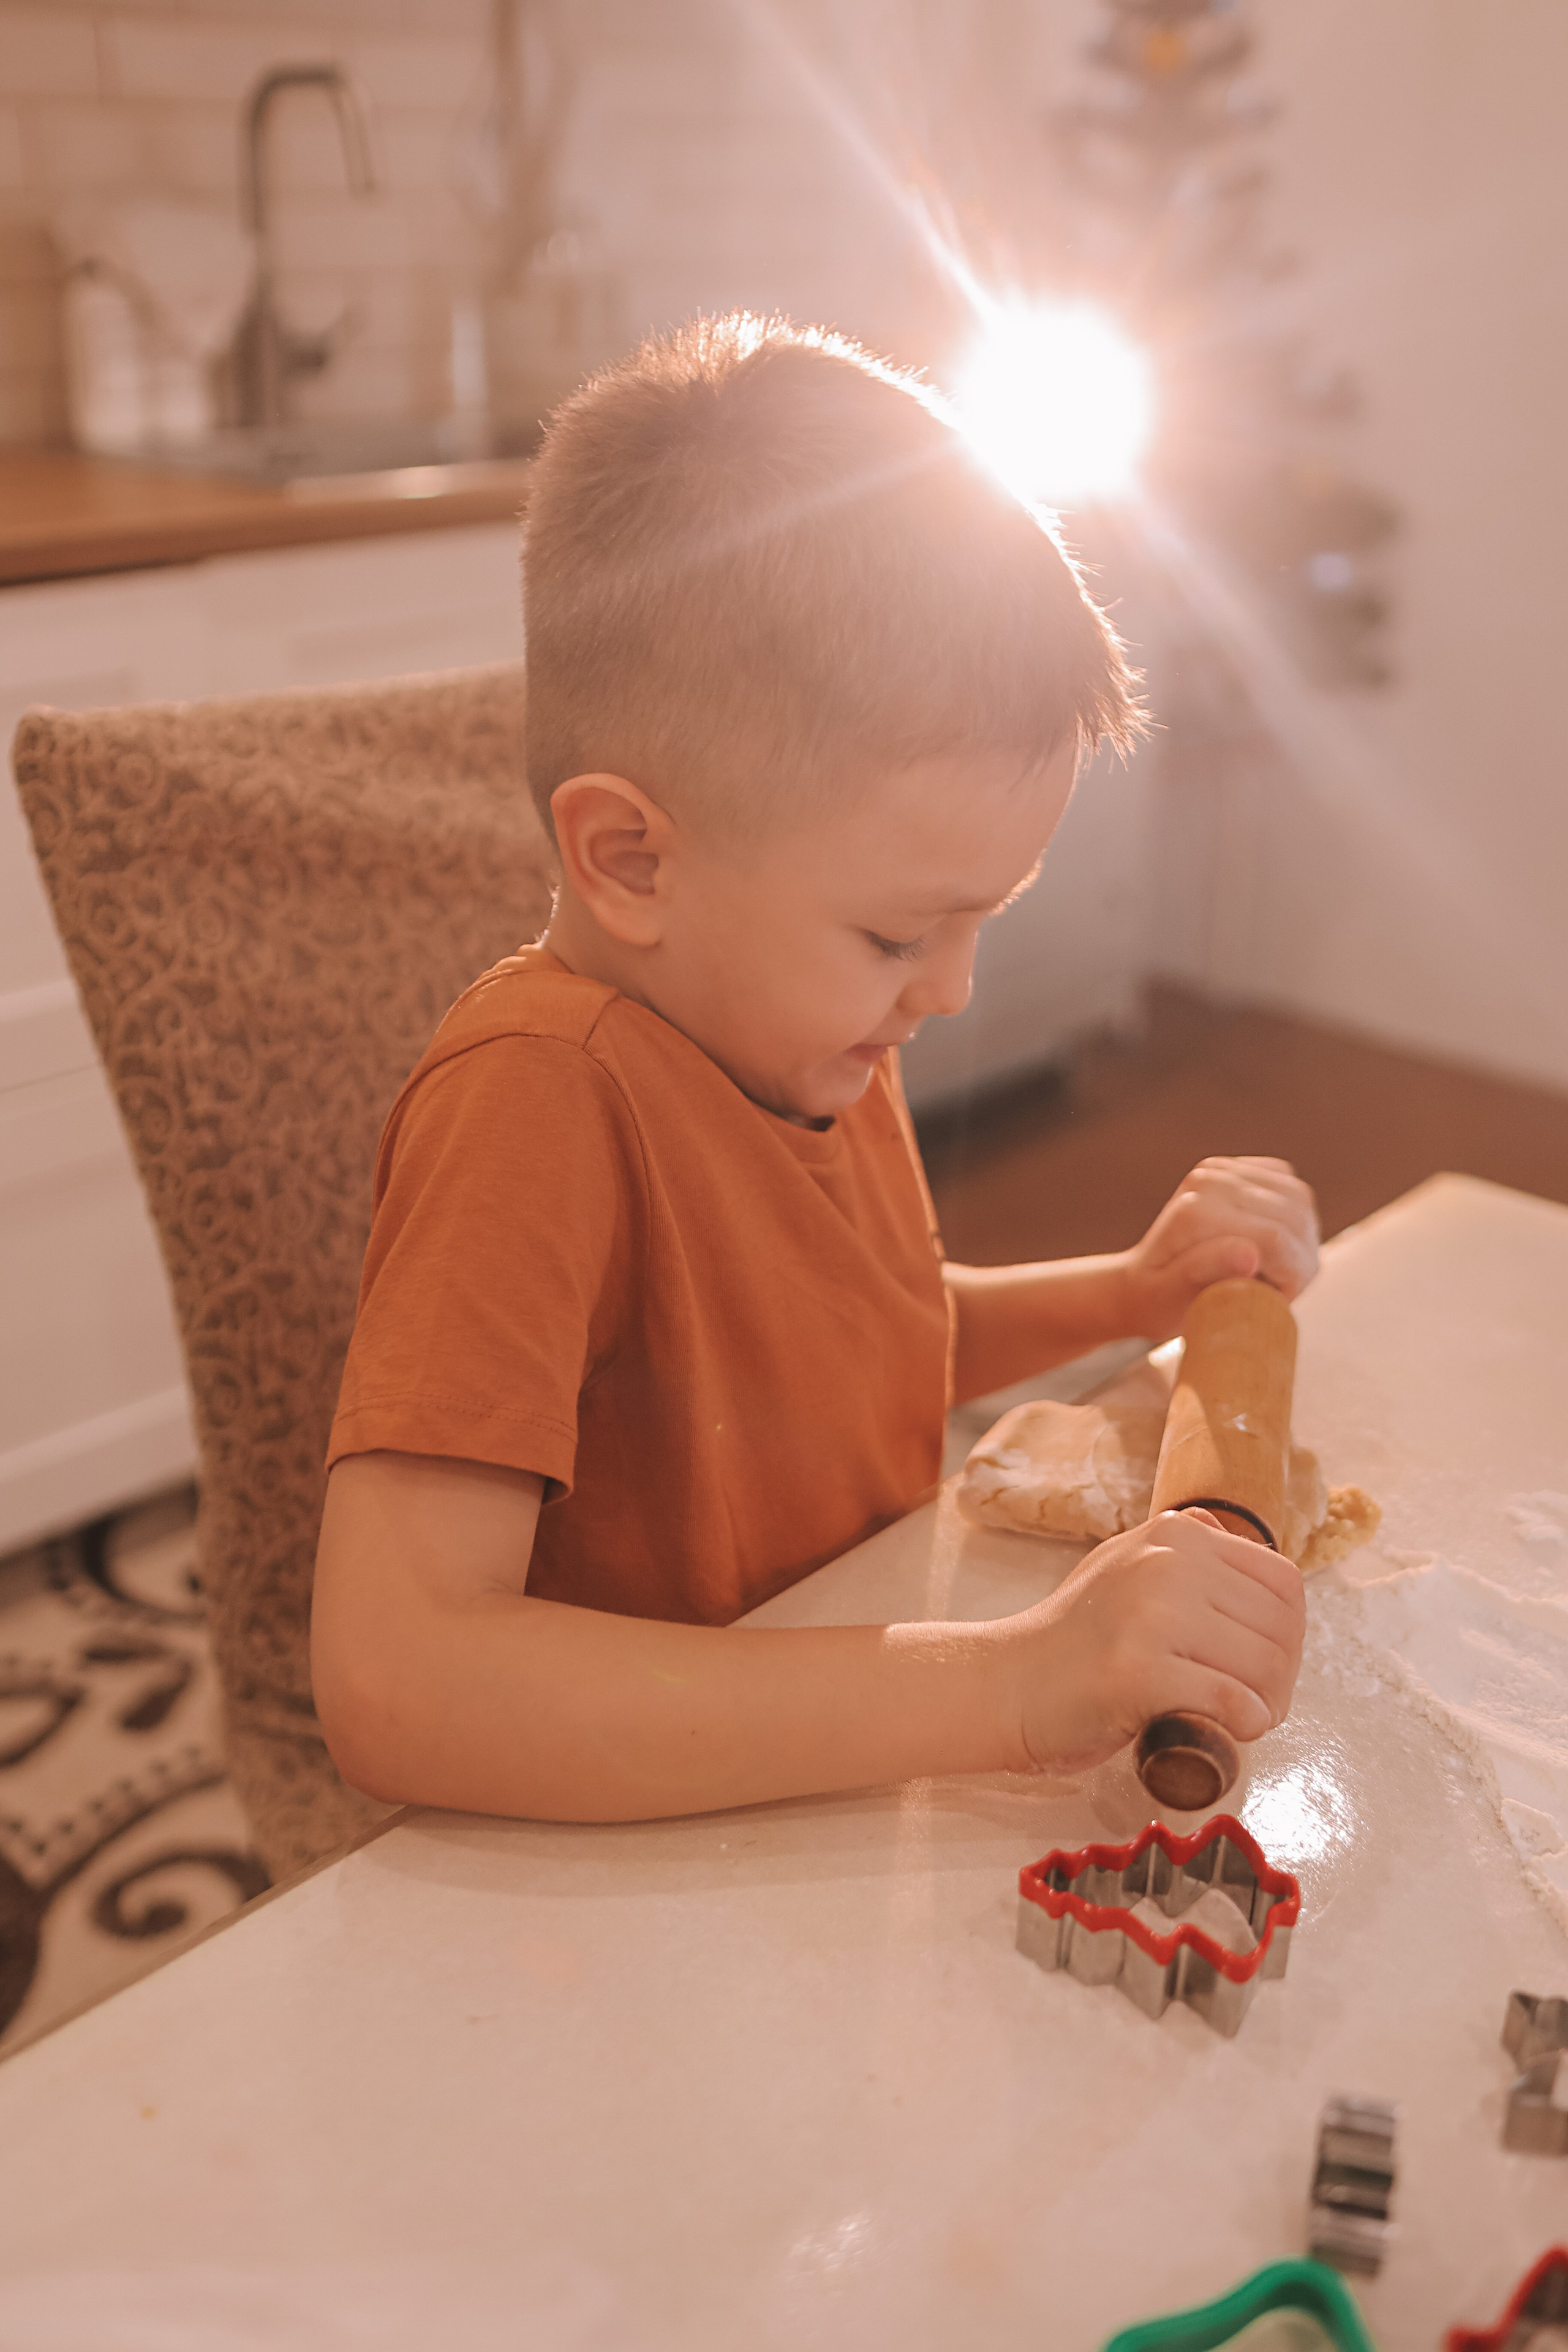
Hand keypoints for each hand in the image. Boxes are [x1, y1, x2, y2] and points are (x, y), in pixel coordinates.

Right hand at [1001, 1509, 1305, 1776]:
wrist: (1006, 1684)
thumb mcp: (1128, 1565)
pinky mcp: (1137, 1671)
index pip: (1282, 1581)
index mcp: (1174, 1535)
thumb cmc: (1075, 1640)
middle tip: (1254, 1706)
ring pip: (1263, 1667)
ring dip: (1266, 1706)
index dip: (1290, 1633)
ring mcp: (1150, 1614)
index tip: (1267, 1668)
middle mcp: (1166, 1562)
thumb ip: (1186, 1555)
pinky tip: (1227, 1731)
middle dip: (1281, 1678)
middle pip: (1280, 1629)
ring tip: (1238, 1720)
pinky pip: (1230, 1700)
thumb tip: (1253, 1553)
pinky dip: (1243, 1724)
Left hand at [1120, 1155, 1318, 1341]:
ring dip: (1296, 1236)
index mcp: (1193, 1213)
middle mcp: (1207, 1180)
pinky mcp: (1236, 1169)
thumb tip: (1250, 1253)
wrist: (1142, 1282)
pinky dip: (1290, 1218)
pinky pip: (1290, 1188)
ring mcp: (1221, 1170)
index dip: (1287, 1275)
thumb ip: (1208, 1272)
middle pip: (1292, 1216)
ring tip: (1271, 1266)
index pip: (1274, 1239)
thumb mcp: (1171, 1298)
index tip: (1265, 1297)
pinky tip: (1268, 1239)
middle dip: (1295, 1256)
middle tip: (1270, 1285)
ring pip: (1298, 1198)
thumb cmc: (1158, 1300)